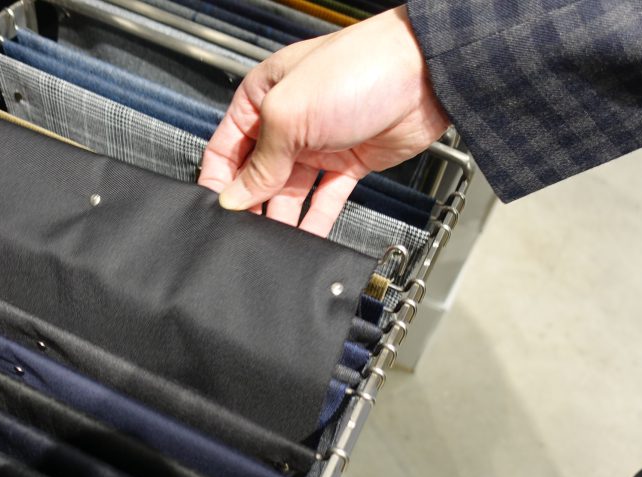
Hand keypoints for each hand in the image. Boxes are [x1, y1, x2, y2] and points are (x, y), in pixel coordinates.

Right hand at [198, 6, 449, 236]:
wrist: (425, 75)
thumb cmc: (359, 69)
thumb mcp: (289, 113)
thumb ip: (259, 161)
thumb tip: (234, 195)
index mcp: (263, 97)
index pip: (226, 147)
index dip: (218, 180)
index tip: (215, 212)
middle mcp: (288, 121)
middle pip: (256, 174)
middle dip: (250, 204)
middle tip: (243, 234)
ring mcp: (319, 143)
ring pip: (289, 191)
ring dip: (281, 218)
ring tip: (272, 242)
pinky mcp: (349, 162)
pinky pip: (325, 199)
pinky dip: (315, 221)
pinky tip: (304, 240)